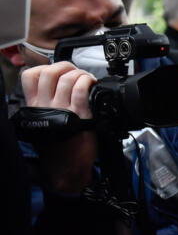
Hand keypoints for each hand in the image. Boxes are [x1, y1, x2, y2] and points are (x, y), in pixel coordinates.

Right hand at [22, 62, 97, 193]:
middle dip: (64, 66)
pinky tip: (91, 84)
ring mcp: (60, 110)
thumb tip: (57, 87)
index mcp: (34, 106)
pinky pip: (79, 89)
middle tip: (75, 73)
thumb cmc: (60, 147)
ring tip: (86, 80)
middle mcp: (44, 106)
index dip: (44, 68)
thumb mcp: (46, 122)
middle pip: (47, 72)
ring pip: (65, 78)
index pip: (29, 76)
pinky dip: (87, 81)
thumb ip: (47, 105)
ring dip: (79, 73)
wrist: (67, 168)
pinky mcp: (78, 115)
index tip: (58, 72)